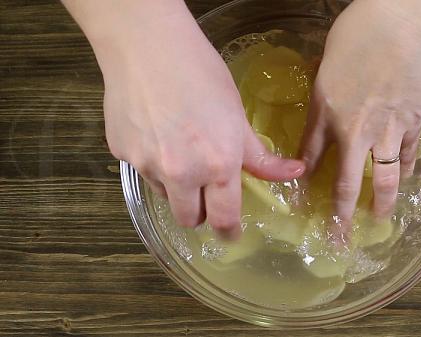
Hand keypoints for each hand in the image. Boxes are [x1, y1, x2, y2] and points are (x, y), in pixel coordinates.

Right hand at [75, 1, 304, 236]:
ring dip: (175, 186)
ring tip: (179, 148)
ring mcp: (147, 165)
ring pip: (165, 196)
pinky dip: (151, 161)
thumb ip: (260, 156)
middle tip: (205, 193)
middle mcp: (181, 174)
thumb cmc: (202, 75)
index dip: (228, 231)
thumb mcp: (238, 117)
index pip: (223, 218)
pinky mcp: (121, 153)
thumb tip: (295, 172)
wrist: (148, 46)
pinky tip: (156, 131)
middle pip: (189, 219)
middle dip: (199, 212)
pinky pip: (141, 171)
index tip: (229, 233)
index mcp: (217, 166)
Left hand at [300, 0, 420, 233]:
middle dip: (340, 215)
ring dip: (380, 202)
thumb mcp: (326, 65)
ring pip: (383, 179)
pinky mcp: (412, 124)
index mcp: (326, 113)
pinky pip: (406, 156)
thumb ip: (324, 95)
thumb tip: (324, 108)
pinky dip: (405, 171)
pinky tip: (404, 180)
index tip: (301, 201)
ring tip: (379, 218)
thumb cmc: (359, 35)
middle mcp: (353, 131)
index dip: (303, 182)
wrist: (403, 25)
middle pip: (345, 183)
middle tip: (338, 237)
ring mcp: (385, 131)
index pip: (309, 158)